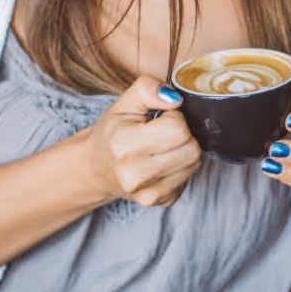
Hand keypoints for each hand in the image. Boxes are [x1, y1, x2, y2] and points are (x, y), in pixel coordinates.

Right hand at [83, 76, 201, 207]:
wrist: (96, 169)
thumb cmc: (112, 134)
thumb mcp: (122, 104)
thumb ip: (146, 89)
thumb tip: (174, 97)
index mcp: (124, 146)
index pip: (178, 129)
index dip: (174, 117)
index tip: (160, 118)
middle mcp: (135, 175)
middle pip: (192, 149)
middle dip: (183, 135)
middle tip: (163, 132)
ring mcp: (149, 193)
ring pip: (194, 164)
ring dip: (184, 151)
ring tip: (163, 147)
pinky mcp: (161, 202)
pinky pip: (188, 179)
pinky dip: (180, 168)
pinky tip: (162, 164)